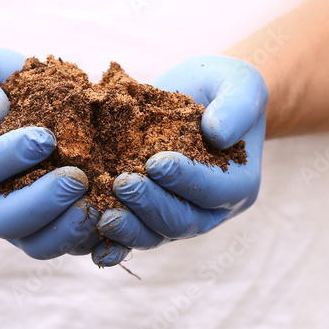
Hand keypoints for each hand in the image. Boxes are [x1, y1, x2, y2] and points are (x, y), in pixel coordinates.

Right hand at [0, 47, 102, 258]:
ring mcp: (12, 219)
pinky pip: (65, 244)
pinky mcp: (44, 226)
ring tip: (100, 202)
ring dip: (69, 228)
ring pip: (36, 244)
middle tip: (78, 177)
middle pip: (5, 221)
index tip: (45, 137)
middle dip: (43, 203)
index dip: (9, 158)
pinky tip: (115, 215)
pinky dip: (90, 236)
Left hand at [91, 55, 266, 266]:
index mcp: (237, 183)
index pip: (214, 190)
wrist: (198, 95)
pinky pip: (131, 237)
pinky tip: (89, 241)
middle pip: (182, 221)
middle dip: (151, 205)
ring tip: (103, 215)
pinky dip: (112, 243)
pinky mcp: (148, 216)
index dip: (185, 179)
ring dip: (128, 229)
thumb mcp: (239, 84)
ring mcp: (178, 217)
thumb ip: (236, 106)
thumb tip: (218, 133)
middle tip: (122, 183)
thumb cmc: (222, 88)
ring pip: (155, 236)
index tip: (155, 162)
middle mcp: (210, 210)